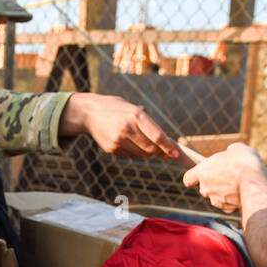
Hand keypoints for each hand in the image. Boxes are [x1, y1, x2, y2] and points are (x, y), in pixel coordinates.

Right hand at [60, 93, 181, 159]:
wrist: (91, 112)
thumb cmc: (118, 109)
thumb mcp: (134, 110)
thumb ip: (149, 126)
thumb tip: (165, 144)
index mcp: (136, 115)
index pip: (157, 136)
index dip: (168, 147)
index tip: (175, 153)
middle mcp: (127, 127)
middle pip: (151, 148)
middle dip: (160, 152)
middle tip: (165, 153)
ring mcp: (118, 139)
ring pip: (141, 154)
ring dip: (148, 153)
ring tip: (146, 145)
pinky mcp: (111, 148)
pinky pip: (130, 156)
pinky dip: (136, 153)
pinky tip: (131, 144)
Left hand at [181, 142, 266, 214]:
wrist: (255, 183)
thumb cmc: (244, 162)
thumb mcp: (236, 149)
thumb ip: (228, 153)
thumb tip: (231, 153)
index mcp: (203, 172)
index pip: (188, 178)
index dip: (193, 177)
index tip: (200, 174)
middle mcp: (206, 189)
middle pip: (205, 187)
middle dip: (214, 183)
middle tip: (228, 175)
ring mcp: (216, 201)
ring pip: (217, 197)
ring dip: (224, 192)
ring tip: (239, 183)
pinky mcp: (227, 209)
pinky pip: (228, 204)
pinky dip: (234, 200)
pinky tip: (244, 192)